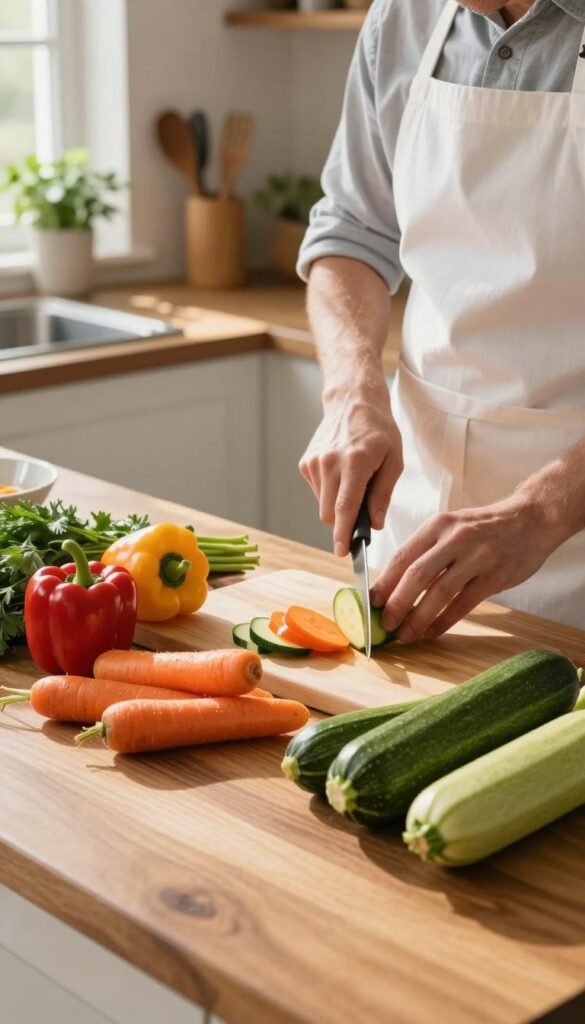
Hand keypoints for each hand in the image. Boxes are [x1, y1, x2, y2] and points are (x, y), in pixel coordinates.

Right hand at [299, 383, 402, 555]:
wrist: (353, 402)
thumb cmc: (379, 431)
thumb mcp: (394, 461)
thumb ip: (383, 495)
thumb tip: (374, 525)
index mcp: (354, 462)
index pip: (345, 508)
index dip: (343, 534)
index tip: (341, 552)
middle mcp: (329, 463)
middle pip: (330, 513)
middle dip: (344, 521)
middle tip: (362, 509)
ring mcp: (314, 463)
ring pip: (323, 505)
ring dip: (338, 503)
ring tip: (354, 480)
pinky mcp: (306, 463)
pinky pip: (318, 492)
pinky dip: (330, 491)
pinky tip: (341, 473)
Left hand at [370, 496, 561, 641]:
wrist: (530, 519)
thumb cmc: (483, 527)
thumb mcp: (451, 527)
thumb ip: (427, 551)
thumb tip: (393, 585)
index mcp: (438, 525)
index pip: (403, 555)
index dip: (384, 582)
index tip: (369, 602)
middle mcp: (455, 539)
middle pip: (417, 575)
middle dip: (396, 603)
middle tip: (384, 623)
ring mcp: (477, 557)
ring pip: (439, 593)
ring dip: (418, 618)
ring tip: (405, 634)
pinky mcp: (495, 576)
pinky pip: (464, 604)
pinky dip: (444, 621)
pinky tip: (432, 632)